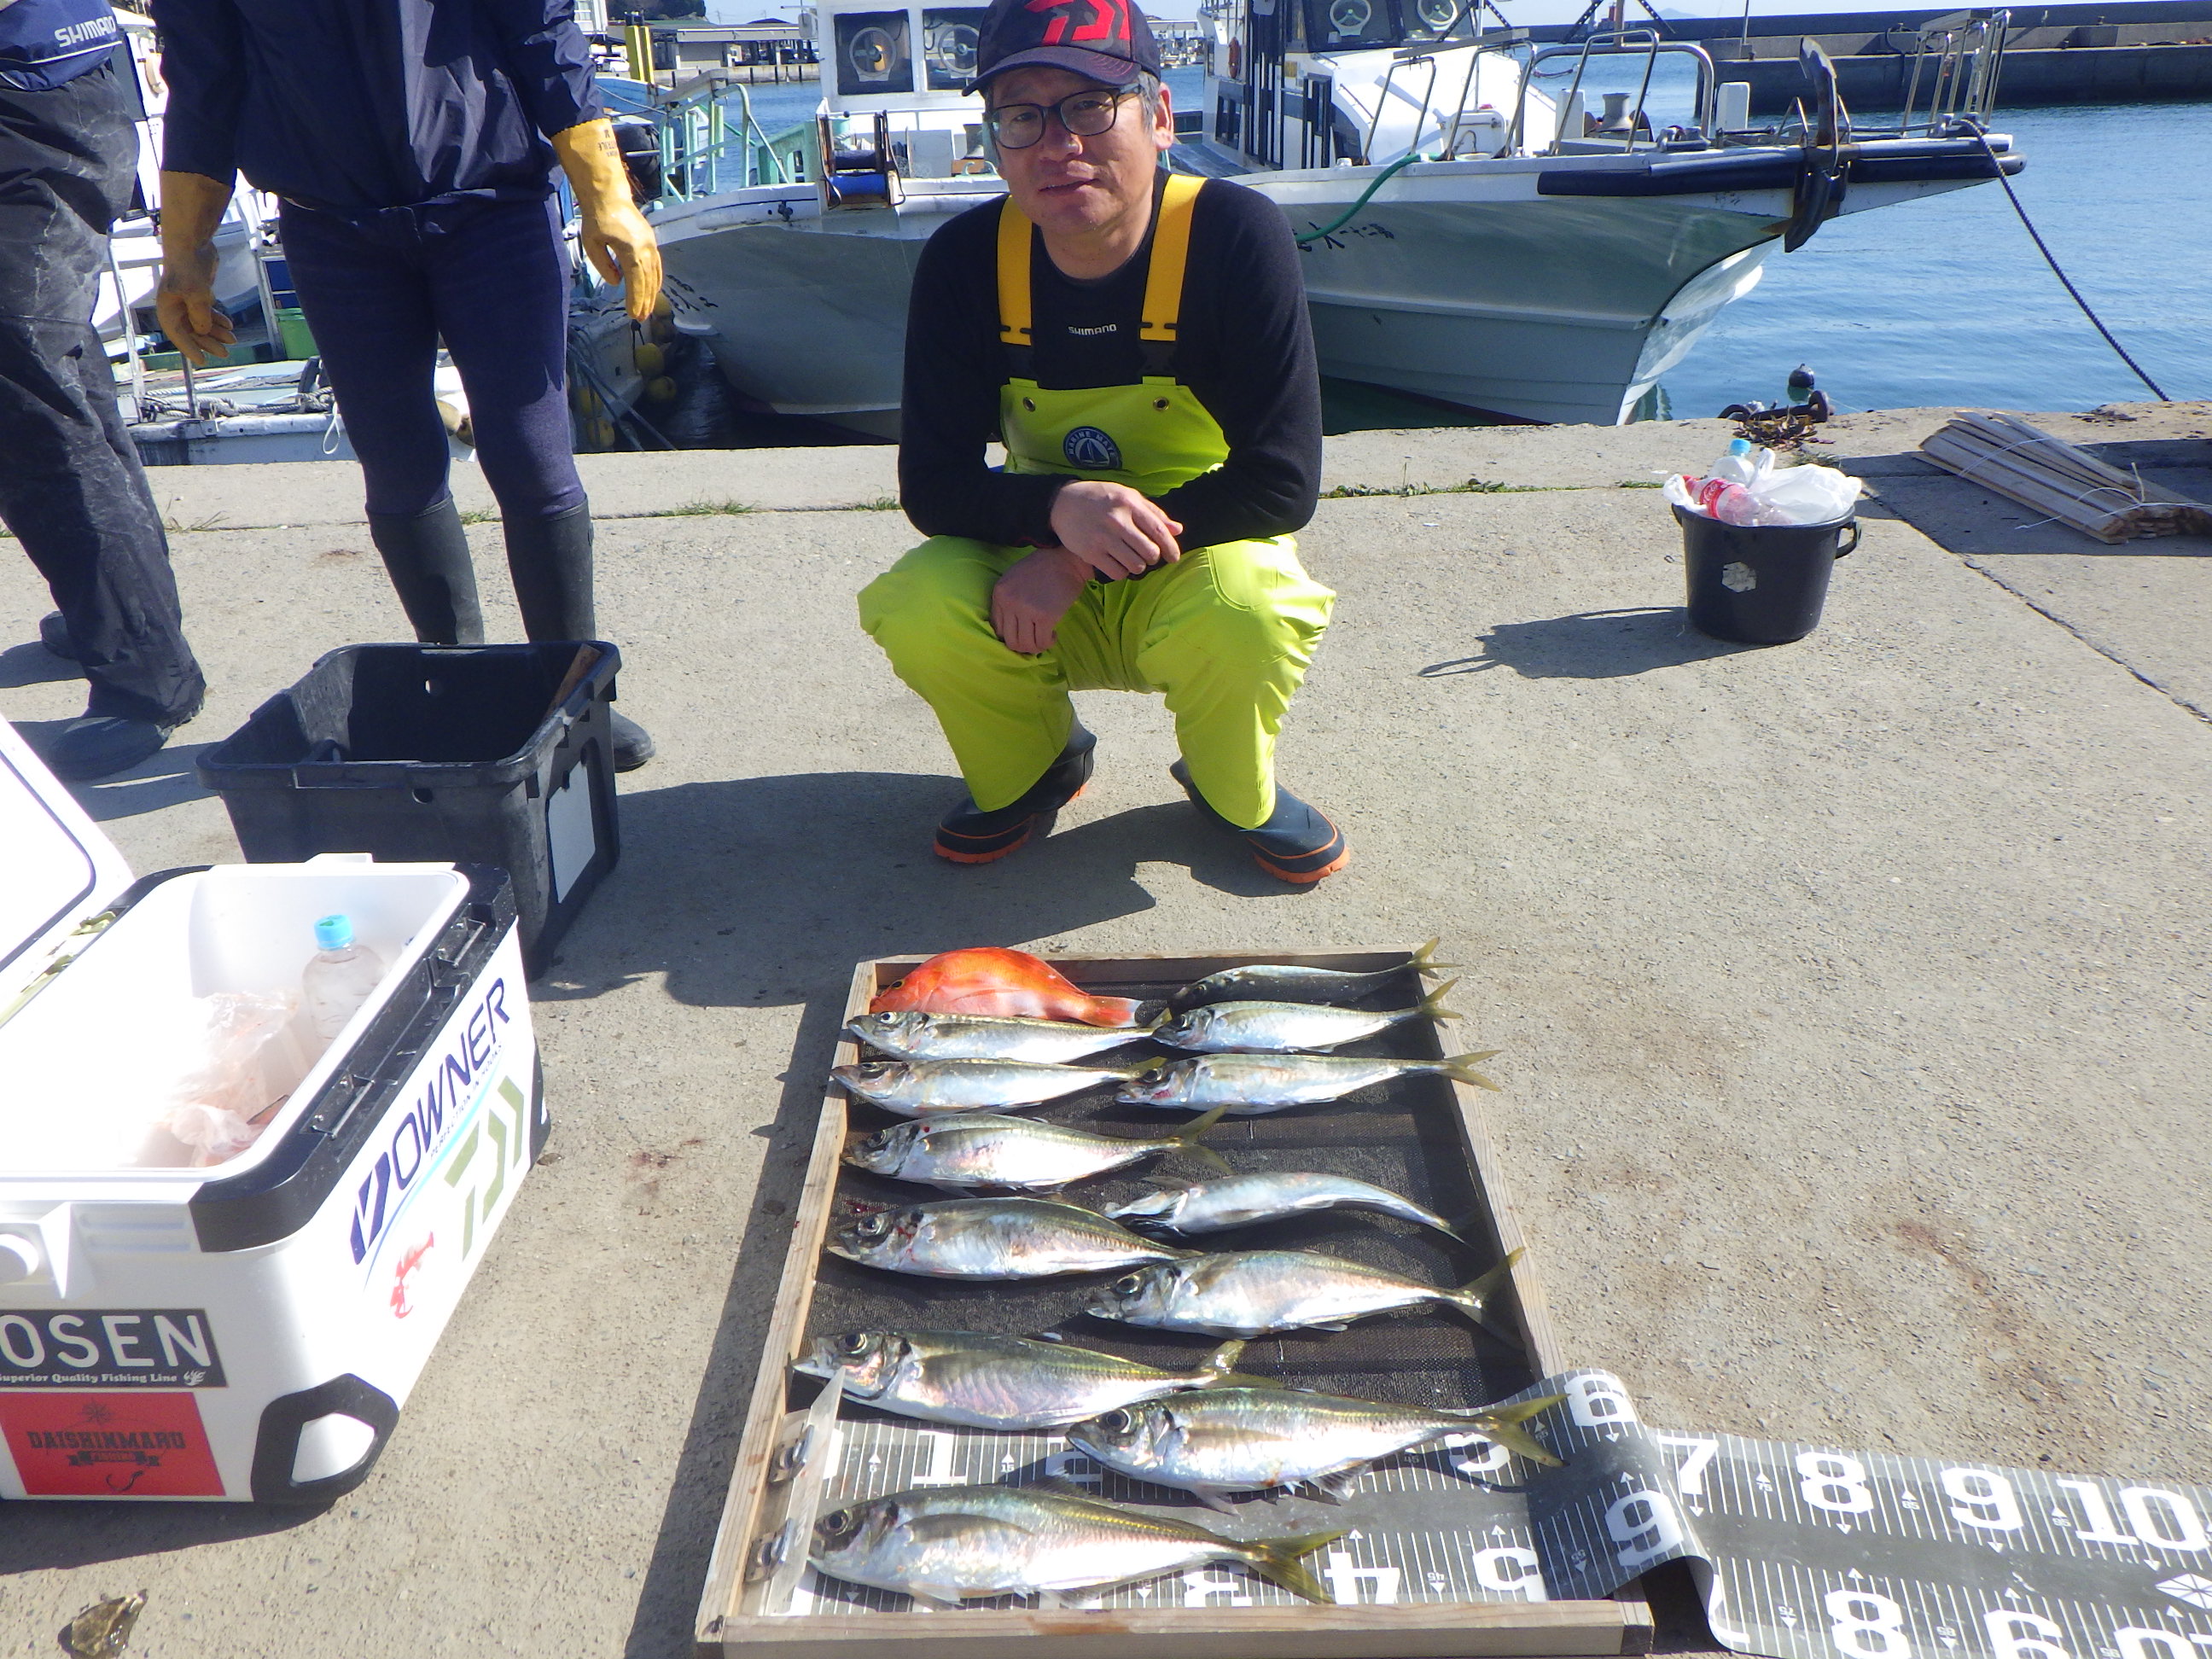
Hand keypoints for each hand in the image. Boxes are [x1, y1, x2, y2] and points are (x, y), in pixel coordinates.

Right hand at [153, 251, 234, 366]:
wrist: (192, 244)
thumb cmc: (189, 268)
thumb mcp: (196, 295)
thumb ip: (200, 316)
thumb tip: (203, 332)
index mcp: (168, 309)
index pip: (178, 335)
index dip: (190, 349)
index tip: (203, 362)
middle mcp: (175, 306)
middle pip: (192, 331)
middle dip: (208, 342)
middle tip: (225, 353)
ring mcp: (186, 300)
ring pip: (202, 322)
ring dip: (217, 332)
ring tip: (233, 340)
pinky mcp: (198, 293)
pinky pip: (208, 311)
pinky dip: (218, 319)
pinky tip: (230, 325)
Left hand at [551, 119, 663, 320]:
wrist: (609, 195)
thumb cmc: (597, 218)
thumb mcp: (593, 244)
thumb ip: (604, 266)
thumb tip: (617, 283)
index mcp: (632, 250)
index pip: (636, 281)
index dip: (635, 299)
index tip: (633, 314)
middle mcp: (646, 248)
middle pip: (648, 281)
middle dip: (644, 301)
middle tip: (641, 318)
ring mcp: (650, 244)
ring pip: (654, 274)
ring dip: (651, 293)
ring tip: (647, 308)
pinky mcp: (650, 241)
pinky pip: (656, 265)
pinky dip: (655, 279)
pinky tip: (652, 289)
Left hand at [990, 547, 1092, 654]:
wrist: (1065, 560)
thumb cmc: (1042, 569)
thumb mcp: (1014, 579)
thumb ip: (1008, 599)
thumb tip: (1009, 628)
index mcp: (999, 594)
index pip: (998, 628)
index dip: (1012, 636)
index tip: (1023, 634)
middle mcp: (1009, 603)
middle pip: (1010, 641)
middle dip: (1023, 646)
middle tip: (1035, 641)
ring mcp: (1026, 610)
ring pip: (1025, 645)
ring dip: (1036, 647)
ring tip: (1044, 638)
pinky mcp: (1045, 617)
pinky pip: (1042, 642)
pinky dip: (1048, 643)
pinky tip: (1053, 635)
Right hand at [1048, 479, 1181, 577]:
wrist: (1063, 502)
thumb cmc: (1100, 498)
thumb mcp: (1127, 496)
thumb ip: (1153, 512)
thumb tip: (1177, 530)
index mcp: (1129, 504)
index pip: (1159, 531)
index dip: (1171, 548)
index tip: (1174, 557)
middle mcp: (1117, 521)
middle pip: (1149, 552)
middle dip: (1153, 558)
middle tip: (1147, 556)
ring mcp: (1103, 538)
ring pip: (1135, 565)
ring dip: (1138, 566)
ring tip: (1132, 559)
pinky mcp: (1091, 552)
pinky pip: (1117, 573)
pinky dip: (1122, 572)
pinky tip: (1118, 563)